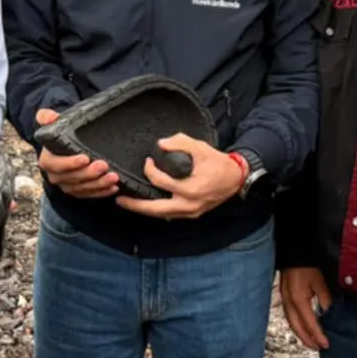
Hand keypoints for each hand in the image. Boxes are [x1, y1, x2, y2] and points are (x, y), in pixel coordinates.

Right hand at [35, 108, 119, 199]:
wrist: (68, 146)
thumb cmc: (62, 134)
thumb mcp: (56, 125)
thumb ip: (49, 118)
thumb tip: (46, 116)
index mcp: (47, 160)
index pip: (55, 164)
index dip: (69, 163)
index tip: (85, 158)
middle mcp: (55, 176)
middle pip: (72, 178)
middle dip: (88, 174)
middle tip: (104, 166)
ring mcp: (68, 186)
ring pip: (83, 188)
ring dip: (99, 184)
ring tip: (114, 177)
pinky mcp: (79, 191)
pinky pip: (90, 194)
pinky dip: (102, 192)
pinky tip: (114, 187)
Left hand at [115, 134, 242, 218]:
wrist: (236, 178)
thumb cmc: (218, 163)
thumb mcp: (200, 147)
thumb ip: (180, 143)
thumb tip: (160, 144)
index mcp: (190, 188)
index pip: (161, 182)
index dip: (150, 170)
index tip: (148, 162)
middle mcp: (189, 204)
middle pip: (156, 209)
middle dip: (136, 206)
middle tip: (120, 200)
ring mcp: (191, 212)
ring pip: (162, 214)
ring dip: (145, 210)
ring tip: (130, 204)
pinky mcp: (192, 214)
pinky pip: (170, 214)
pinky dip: (157, 210)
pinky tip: (147, 205)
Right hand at [279, 266, 331, 350]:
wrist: (292, 254)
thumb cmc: (307, 267)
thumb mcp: (320, 282)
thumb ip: (325, 300)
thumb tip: (330, 315)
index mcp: (299, 300)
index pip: (309, 323)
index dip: (317, 335)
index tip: (325, 344)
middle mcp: (289, 304)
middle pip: (297, 327)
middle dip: (307, 339)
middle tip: (318, 348)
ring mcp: (284, 301)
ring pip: (291, 324)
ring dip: (301, 335)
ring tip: (310, 342)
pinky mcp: (283, 298)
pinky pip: (289, 317)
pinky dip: (296, 326)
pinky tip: (302, 328)